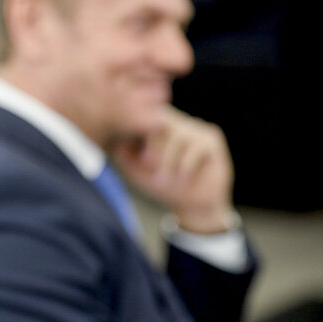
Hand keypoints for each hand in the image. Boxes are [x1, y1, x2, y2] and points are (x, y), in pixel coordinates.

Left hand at [109, 107, 234, 233]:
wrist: (192, 206)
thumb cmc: (161, 185)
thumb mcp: (135, 170)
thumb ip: (122, 153)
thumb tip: (111, 137)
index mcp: (152, 125)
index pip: (141, 115)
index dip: (133, 129)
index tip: (126, 149)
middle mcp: (174, 121)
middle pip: (159, 120)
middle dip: (152, 144)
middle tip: (148, 165)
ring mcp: (194, 127)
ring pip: (177, 133)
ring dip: (168, 159)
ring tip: (165, 178)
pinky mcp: (211, 138)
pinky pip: (196, 146)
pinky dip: (185, 165)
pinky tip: (182, 178)